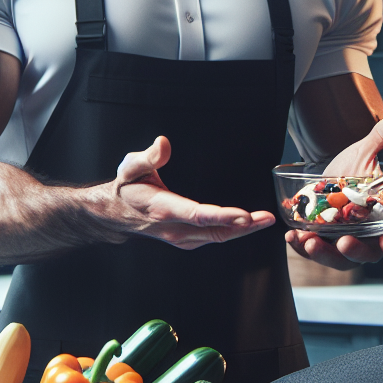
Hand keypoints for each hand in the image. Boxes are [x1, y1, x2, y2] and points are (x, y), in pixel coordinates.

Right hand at [113, 136, 275, 249]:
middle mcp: (174, 228)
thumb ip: (148, 157)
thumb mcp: (130, 168)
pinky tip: (250, 223)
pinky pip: (214, 237)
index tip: (244, 215)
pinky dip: (233, 231)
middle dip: (243, 226)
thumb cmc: (127, 187)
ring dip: (243, 230)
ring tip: (265, 220)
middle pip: (214, 231)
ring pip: (217, 237)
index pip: (197, 216)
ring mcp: (182, 238)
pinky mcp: (187, 239)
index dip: (222, 217)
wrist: (116, 214)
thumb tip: (164, 143)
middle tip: (267, 217)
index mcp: (163, 209)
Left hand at [285, 108, 382, 269]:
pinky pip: (312, 250)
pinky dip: (302, 247)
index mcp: (382, 220)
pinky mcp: (320, 241)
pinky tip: (292, 236)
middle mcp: (364, 236)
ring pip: (336, 259)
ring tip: (308, 239)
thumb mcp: (364, 152)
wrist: (327, 172)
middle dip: (353, 252)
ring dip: (322, 254)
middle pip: (364, 255)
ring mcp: (341, 242)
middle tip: (343, 243)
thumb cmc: (353, 168)